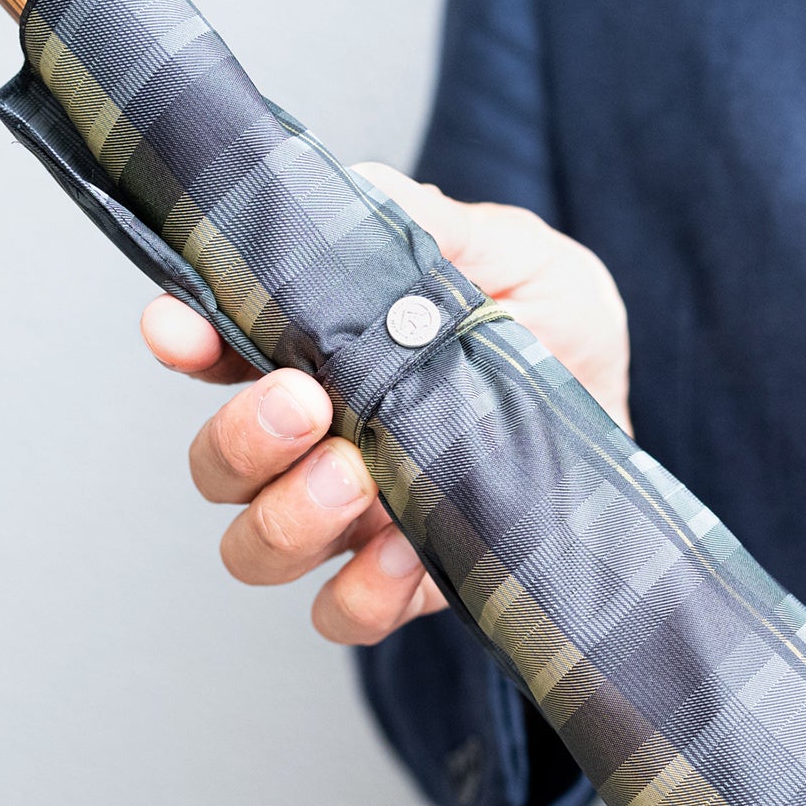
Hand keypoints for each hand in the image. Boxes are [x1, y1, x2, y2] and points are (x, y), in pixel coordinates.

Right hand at [143, 163, 630, 644]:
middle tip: (307, 402)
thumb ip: (436, 229)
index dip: (186, 339)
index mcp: (327, 356)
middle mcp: (320, 444)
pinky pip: (341, 613)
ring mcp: (354, 522)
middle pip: (217, 464)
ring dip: (286, 515)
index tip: (178, 327)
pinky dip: (359, 592)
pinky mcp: (404, 586)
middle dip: (241, 435)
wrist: (628, 444)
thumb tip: (359, 193)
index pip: (220, 348)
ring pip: (254, 546)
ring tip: (355, 476)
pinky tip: (407, 552)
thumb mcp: (518, 261)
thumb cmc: (561, 345)